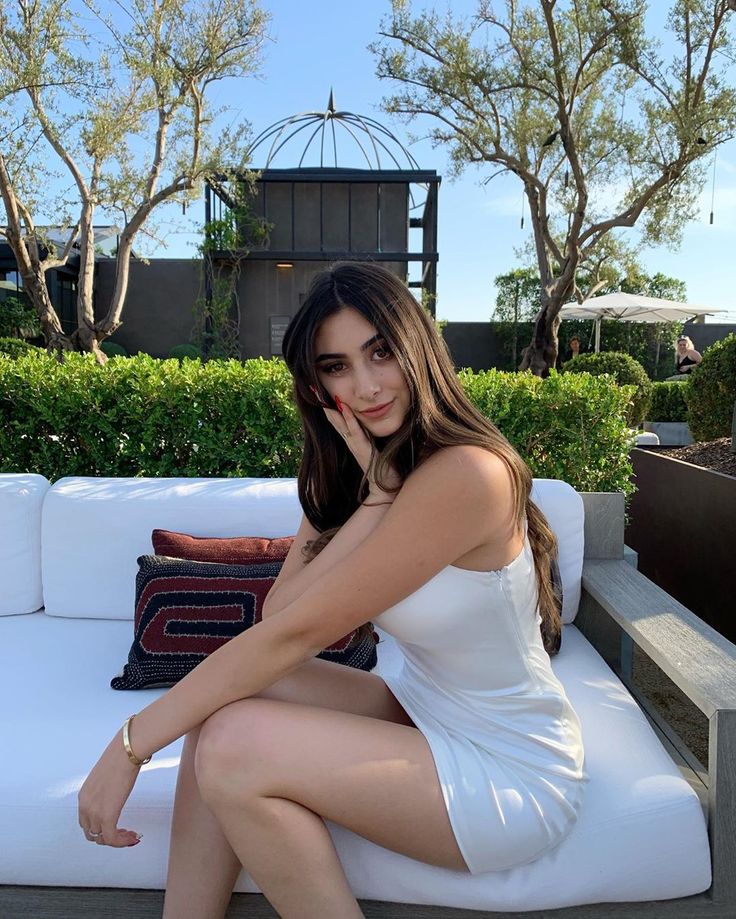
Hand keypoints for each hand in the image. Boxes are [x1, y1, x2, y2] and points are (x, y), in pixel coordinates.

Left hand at [77, 727, 143, 847]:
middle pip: (92, 833)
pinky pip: (112, 838)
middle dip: (107, 836)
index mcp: (84, 796)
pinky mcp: (107, 815)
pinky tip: (133, 838)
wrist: (126, 753)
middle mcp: (85, 806)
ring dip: (117, 840)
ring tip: (130, 835)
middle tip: (123, 832)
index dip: (100, 828)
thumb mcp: (106, 777)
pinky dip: (122, 842)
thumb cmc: (120, 758)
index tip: (116, 825)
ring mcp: (95, 812)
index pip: (86, 822)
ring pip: (102, 838)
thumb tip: (116, 791)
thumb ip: (105, 789)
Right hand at [309, 386, 401, 498]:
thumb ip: (369, 437)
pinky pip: (355, 433)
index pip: (338, 420)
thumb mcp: (374, 448)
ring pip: (342, 425)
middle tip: (313, 388)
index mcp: (353, 440)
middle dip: (325, 404)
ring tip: (323, 396)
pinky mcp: (364, 451)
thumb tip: (369, 425)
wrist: (386, 488)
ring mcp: (356, 447)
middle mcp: (351, 442)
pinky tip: (345, 409)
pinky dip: (350, 420)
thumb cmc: (382, 469)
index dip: (329, 406)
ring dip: (333, 410)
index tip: (320, 392)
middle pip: (335, 420)